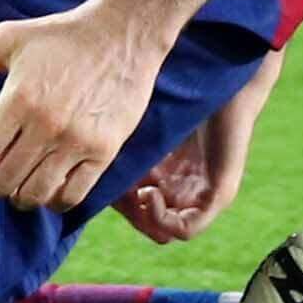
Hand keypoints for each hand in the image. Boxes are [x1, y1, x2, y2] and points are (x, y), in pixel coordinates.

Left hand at [0, 0, 169, 211]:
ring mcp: (78, 141)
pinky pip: (72, 195)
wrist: (122, 33)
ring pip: (35, 194)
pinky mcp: (104, 150)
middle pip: (3, 181)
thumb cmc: (60, 35)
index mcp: (19, 99)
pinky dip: (53, 201)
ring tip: (15, 187)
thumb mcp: (7, 40)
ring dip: (18, 197)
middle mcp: (47, 125)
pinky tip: (46, 190)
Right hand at [113, 50, 281, 244]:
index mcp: (168, 172)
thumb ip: (123, 150)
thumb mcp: (143, 126)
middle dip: (129, 215)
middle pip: (149, 223)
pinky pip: (188, 229)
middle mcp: (186, 187)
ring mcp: (203, 194)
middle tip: (119, 194)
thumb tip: (82, 173)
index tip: (102, 184)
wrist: (219, 70)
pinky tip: (150, 193)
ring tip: (138, 192)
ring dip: (144, 219)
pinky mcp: (219, 194)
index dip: (116, 203)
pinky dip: (163, 220)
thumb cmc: (180, 90)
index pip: (137, 208)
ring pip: (166, 232)